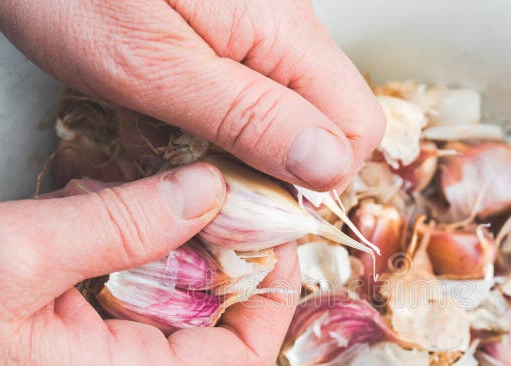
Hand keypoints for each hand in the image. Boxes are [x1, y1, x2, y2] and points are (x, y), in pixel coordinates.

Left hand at [0, 0, 385, 191]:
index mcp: (283, 30)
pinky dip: (212, 116)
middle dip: (275, 166)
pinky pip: (247, 90)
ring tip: (170, 135)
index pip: (357, 128)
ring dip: (237, 144)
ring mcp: (258, 23)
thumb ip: (248, 117)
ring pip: (285, 112)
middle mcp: (286, 24)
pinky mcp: (227, 26)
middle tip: (206, 174)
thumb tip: (329, 167)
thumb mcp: (153, 68)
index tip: (251, 196)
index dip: (314, 179)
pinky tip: (163, 112)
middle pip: (327, 122)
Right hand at [0, 164, 299, 365]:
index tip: (276, 237)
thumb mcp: (22, 248)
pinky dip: (125, 262)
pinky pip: (125, 313)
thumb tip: (211, 193)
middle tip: (214, 204)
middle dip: (221, 267)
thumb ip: (129, 220)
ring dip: (169, 258)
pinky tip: (92, 220)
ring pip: (170, 322)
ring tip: (141, 202)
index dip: (273, 298)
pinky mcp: (65, 361)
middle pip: (214, 341)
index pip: (244, 363)